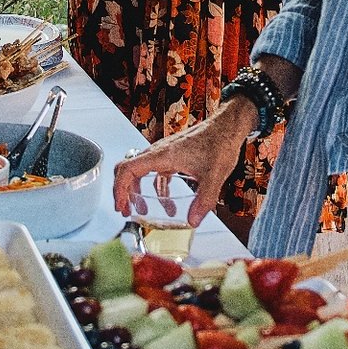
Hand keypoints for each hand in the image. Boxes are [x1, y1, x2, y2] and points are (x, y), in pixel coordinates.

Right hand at [112, 103, 250, 227]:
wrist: (228, 126)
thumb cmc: (220, 143)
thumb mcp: (214, 176)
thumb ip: (203, 200)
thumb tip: (192, 221)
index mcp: (162, 155)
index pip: (127, 169)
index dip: (119, 189)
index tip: (122, 207)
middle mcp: (159, 152)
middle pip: (128, 169)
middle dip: (123, 191)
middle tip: (125, 210)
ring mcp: (165, 153)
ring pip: (140, 170)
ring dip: (137, 191)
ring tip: (142, 210)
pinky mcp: (173, 155)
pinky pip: (156, 173)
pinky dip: (157, 189)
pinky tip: (169, 204)